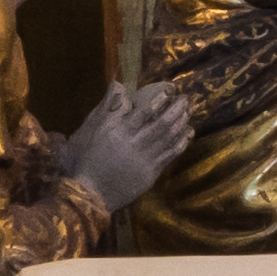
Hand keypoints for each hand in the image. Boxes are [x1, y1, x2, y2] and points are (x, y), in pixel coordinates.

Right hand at [66, 80, 195, 216]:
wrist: (91, 192)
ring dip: (182, 123)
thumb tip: (118, 83)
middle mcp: (135, 145)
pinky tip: (187, 133)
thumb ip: (108, 107)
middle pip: (163, 124)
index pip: (144, 111)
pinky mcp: (151, 174)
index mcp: (119, 132)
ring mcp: (145, 161)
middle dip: (177, 109)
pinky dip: (181, 142)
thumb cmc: (88, 158)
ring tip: (188, 112)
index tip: (170, 90)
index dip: (159, 99)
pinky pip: (171, 155)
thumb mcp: (90, 129)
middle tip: (186, 99)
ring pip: (170, 139)